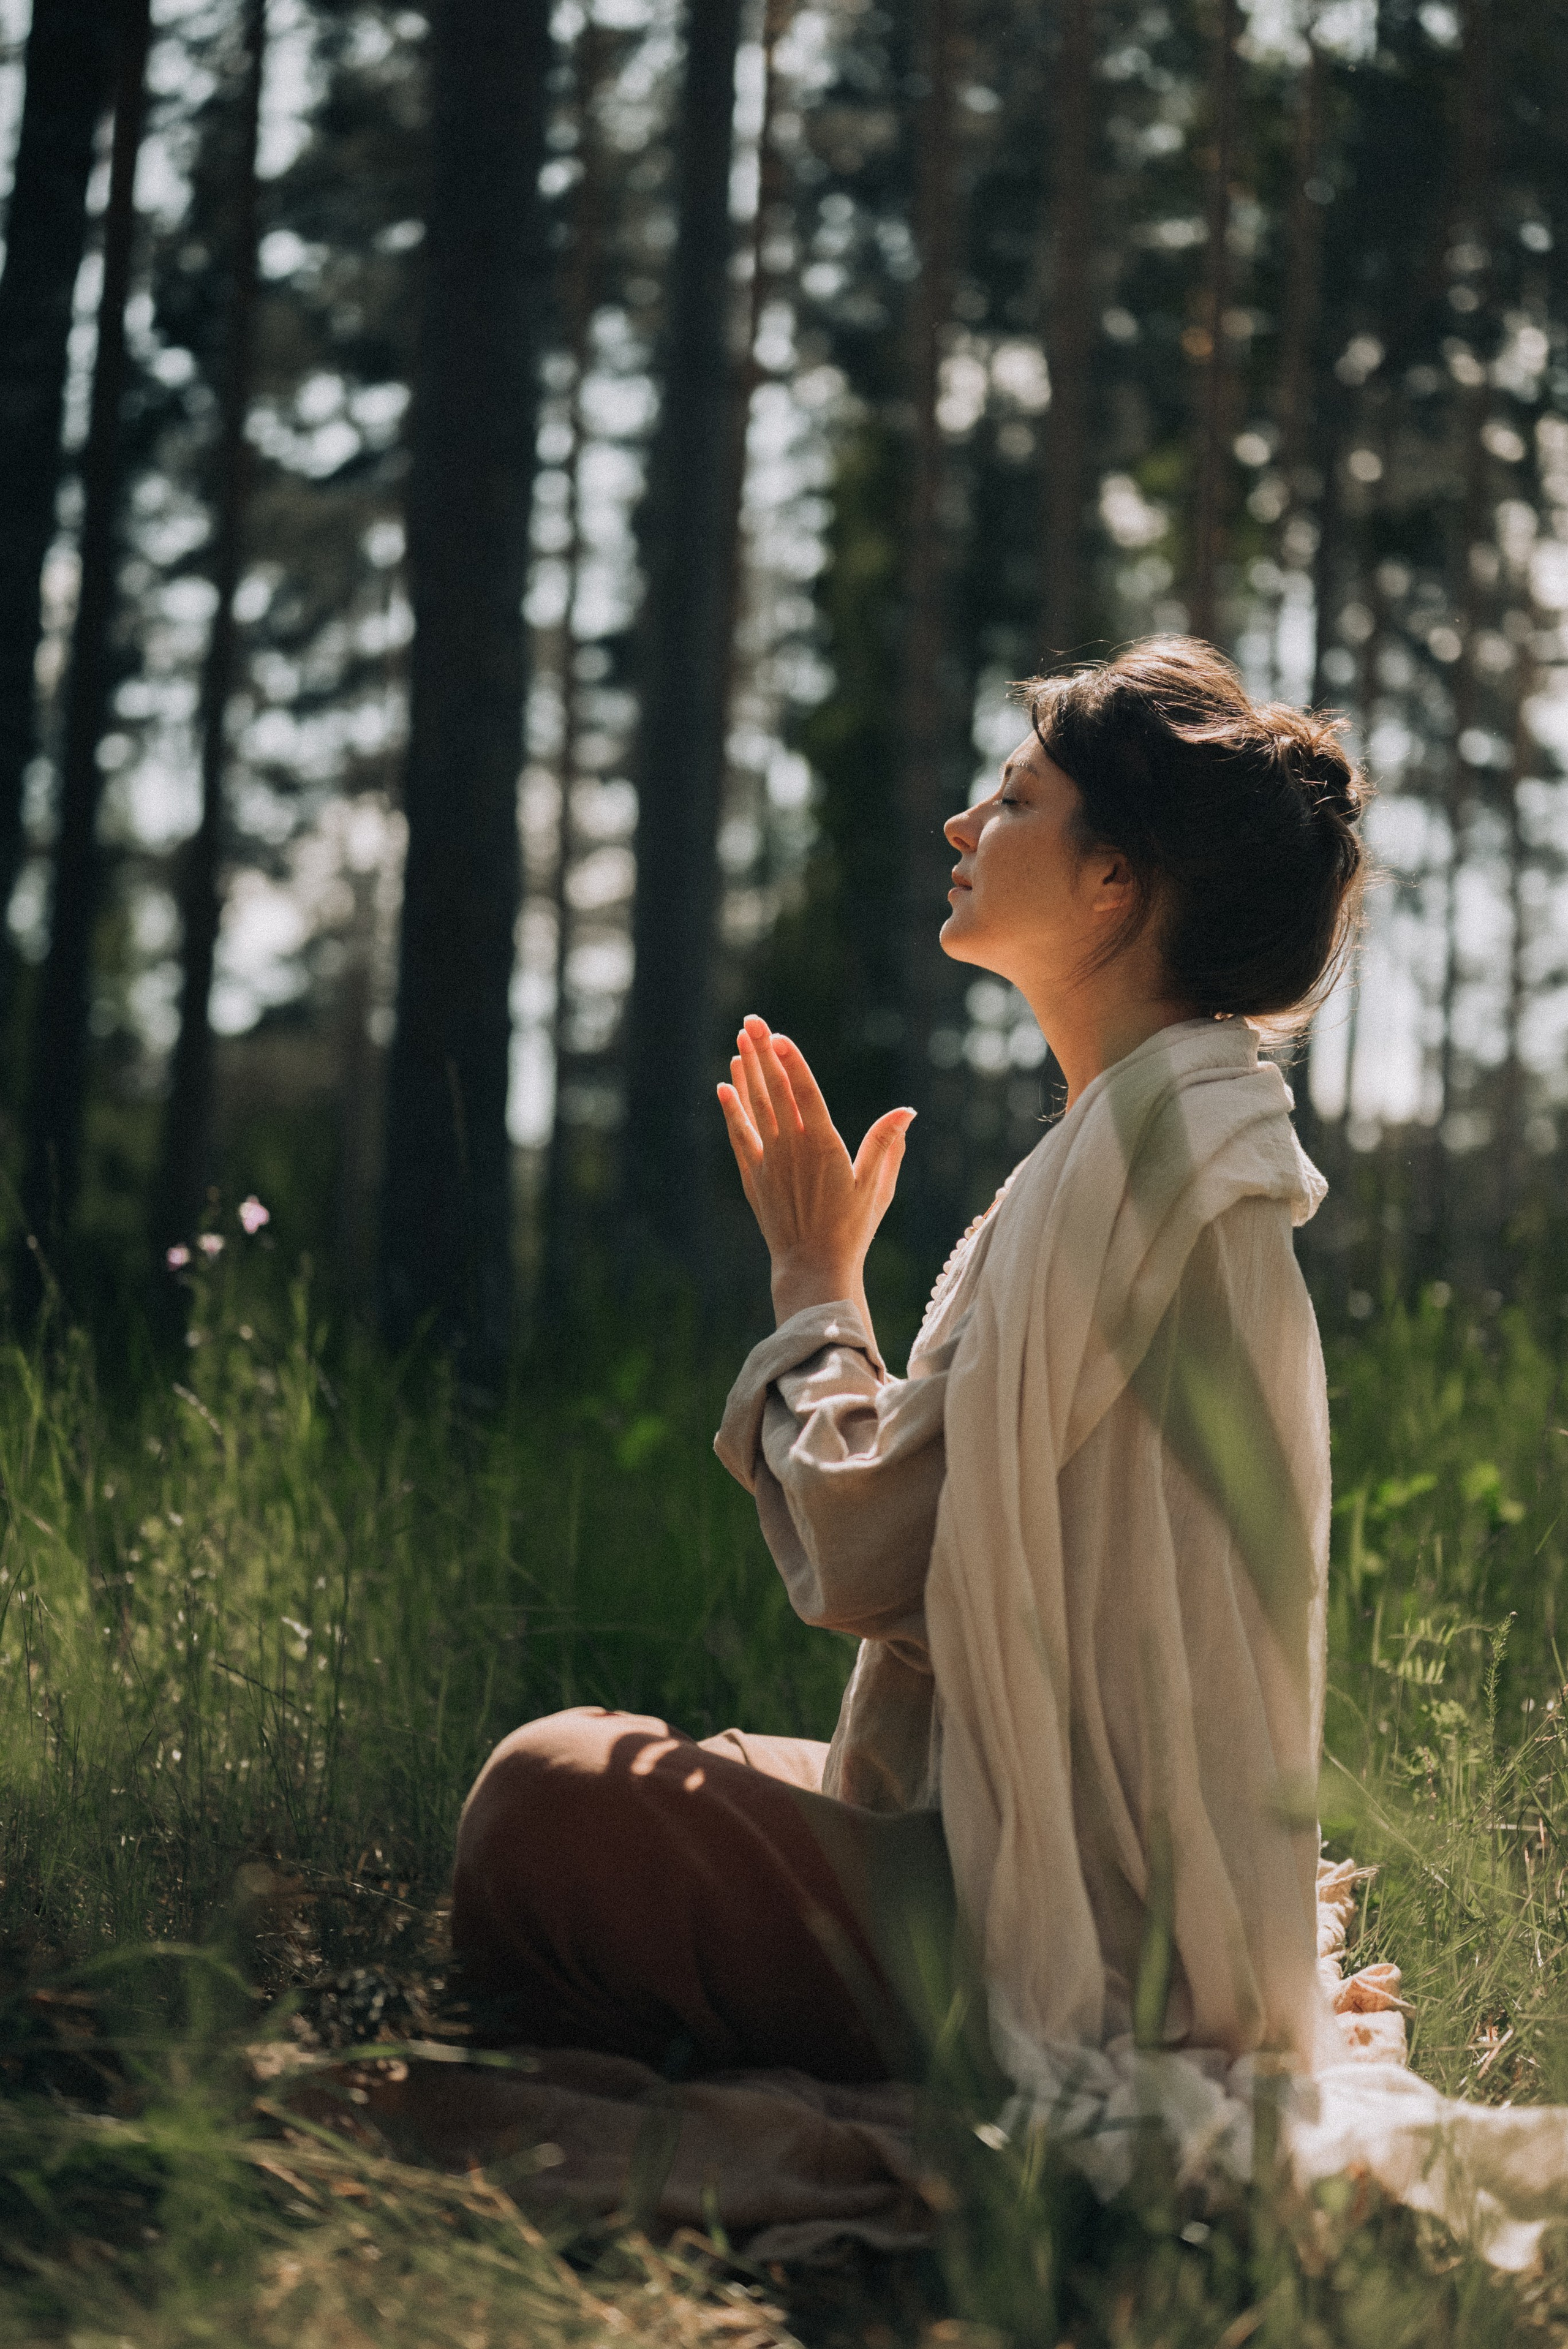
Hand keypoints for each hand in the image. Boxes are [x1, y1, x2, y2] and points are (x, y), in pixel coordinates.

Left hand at [717, 1015, 914, 1322]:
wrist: (813, 1267)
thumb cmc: (853, 1228)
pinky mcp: (753, 1177)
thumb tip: (906, 1111)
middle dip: (762, 1053)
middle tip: (750, 1021)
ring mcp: (768, 1162)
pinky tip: (724, 1087)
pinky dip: (732, 1110)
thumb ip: (887, 1144)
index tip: (776, 1036)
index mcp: (824, 1146)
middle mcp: (791, 1149)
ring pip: (754, 1107)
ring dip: (746, 1073)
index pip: (803, 1092)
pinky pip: (739, 1135)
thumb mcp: (878, 1186)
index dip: (790, 1061)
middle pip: (774, 1090)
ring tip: (740, 1042)